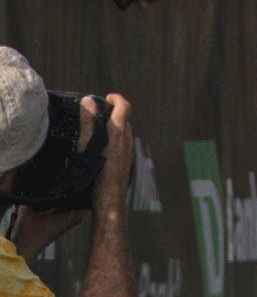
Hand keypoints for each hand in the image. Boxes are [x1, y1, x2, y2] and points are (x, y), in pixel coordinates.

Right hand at [95, 93, 133, 213]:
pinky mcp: (127, 162)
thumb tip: (89, 101)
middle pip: (124, 119)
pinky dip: (115, 139)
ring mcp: (129, 151)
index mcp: (119, 132)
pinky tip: (103, 148)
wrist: (109, 199)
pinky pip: (124, 145)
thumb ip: (89, 121)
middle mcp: (128, 140)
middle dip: (113, 112)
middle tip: (99, 112)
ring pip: (125, 132)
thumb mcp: (88, 144)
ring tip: (98, 129)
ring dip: (114, 126)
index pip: (124, 106)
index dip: (116, 98)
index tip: (107, 98)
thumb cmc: (96, 173)